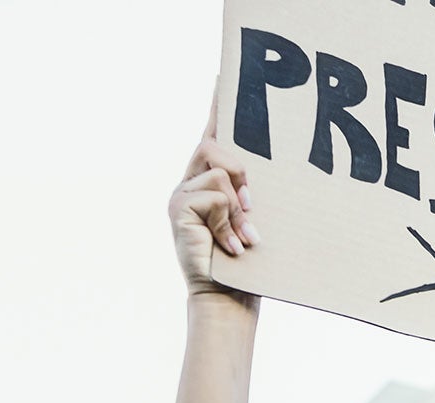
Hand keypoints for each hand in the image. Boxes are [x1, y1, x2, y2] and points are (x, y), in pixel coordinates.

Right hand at [170, 106, 258, 301]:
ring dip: (240, 208)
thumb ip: (250, 195)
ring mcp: (180, 194)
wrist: (227, 296)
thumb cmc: (247, 263)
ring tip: (245, 237)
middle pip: (216, 147)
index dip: (217, 106)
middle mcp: (190, 182)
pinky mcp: (177, 208)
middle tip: (253, 209)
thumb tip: (257, 182)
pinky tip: (233, 246)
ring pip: (220, 172)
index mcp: (210, 181)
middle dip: (242, 174)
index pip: (213, 136)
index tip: (223, 74)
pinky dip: (229, 222)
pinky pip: (215, 195)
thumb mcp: (253, 220)